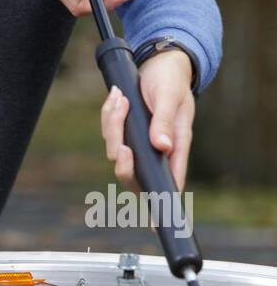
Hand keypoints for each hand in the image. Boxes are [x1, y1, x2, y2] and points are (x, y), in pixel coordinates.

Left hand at [101, 49, 194, 192]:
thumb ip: (166, 121)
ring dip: (113, 123)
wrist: (161, 63)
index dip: (160, 206)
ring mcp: (139, 143)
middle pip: (130, 173)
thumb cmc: (172, 82)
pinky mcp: (125, 133)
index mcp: (175, 147)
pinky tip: (117, 97)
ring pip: (115, 150)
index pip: (168, 183)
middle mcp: (156, 151)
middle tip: (120, 118)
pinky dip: (109, 115)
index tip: (152, 222)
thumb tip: (162, 146)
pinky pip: (109, 132)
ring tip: (122, 97)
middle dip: (120, 151)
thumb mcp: (171, 96)